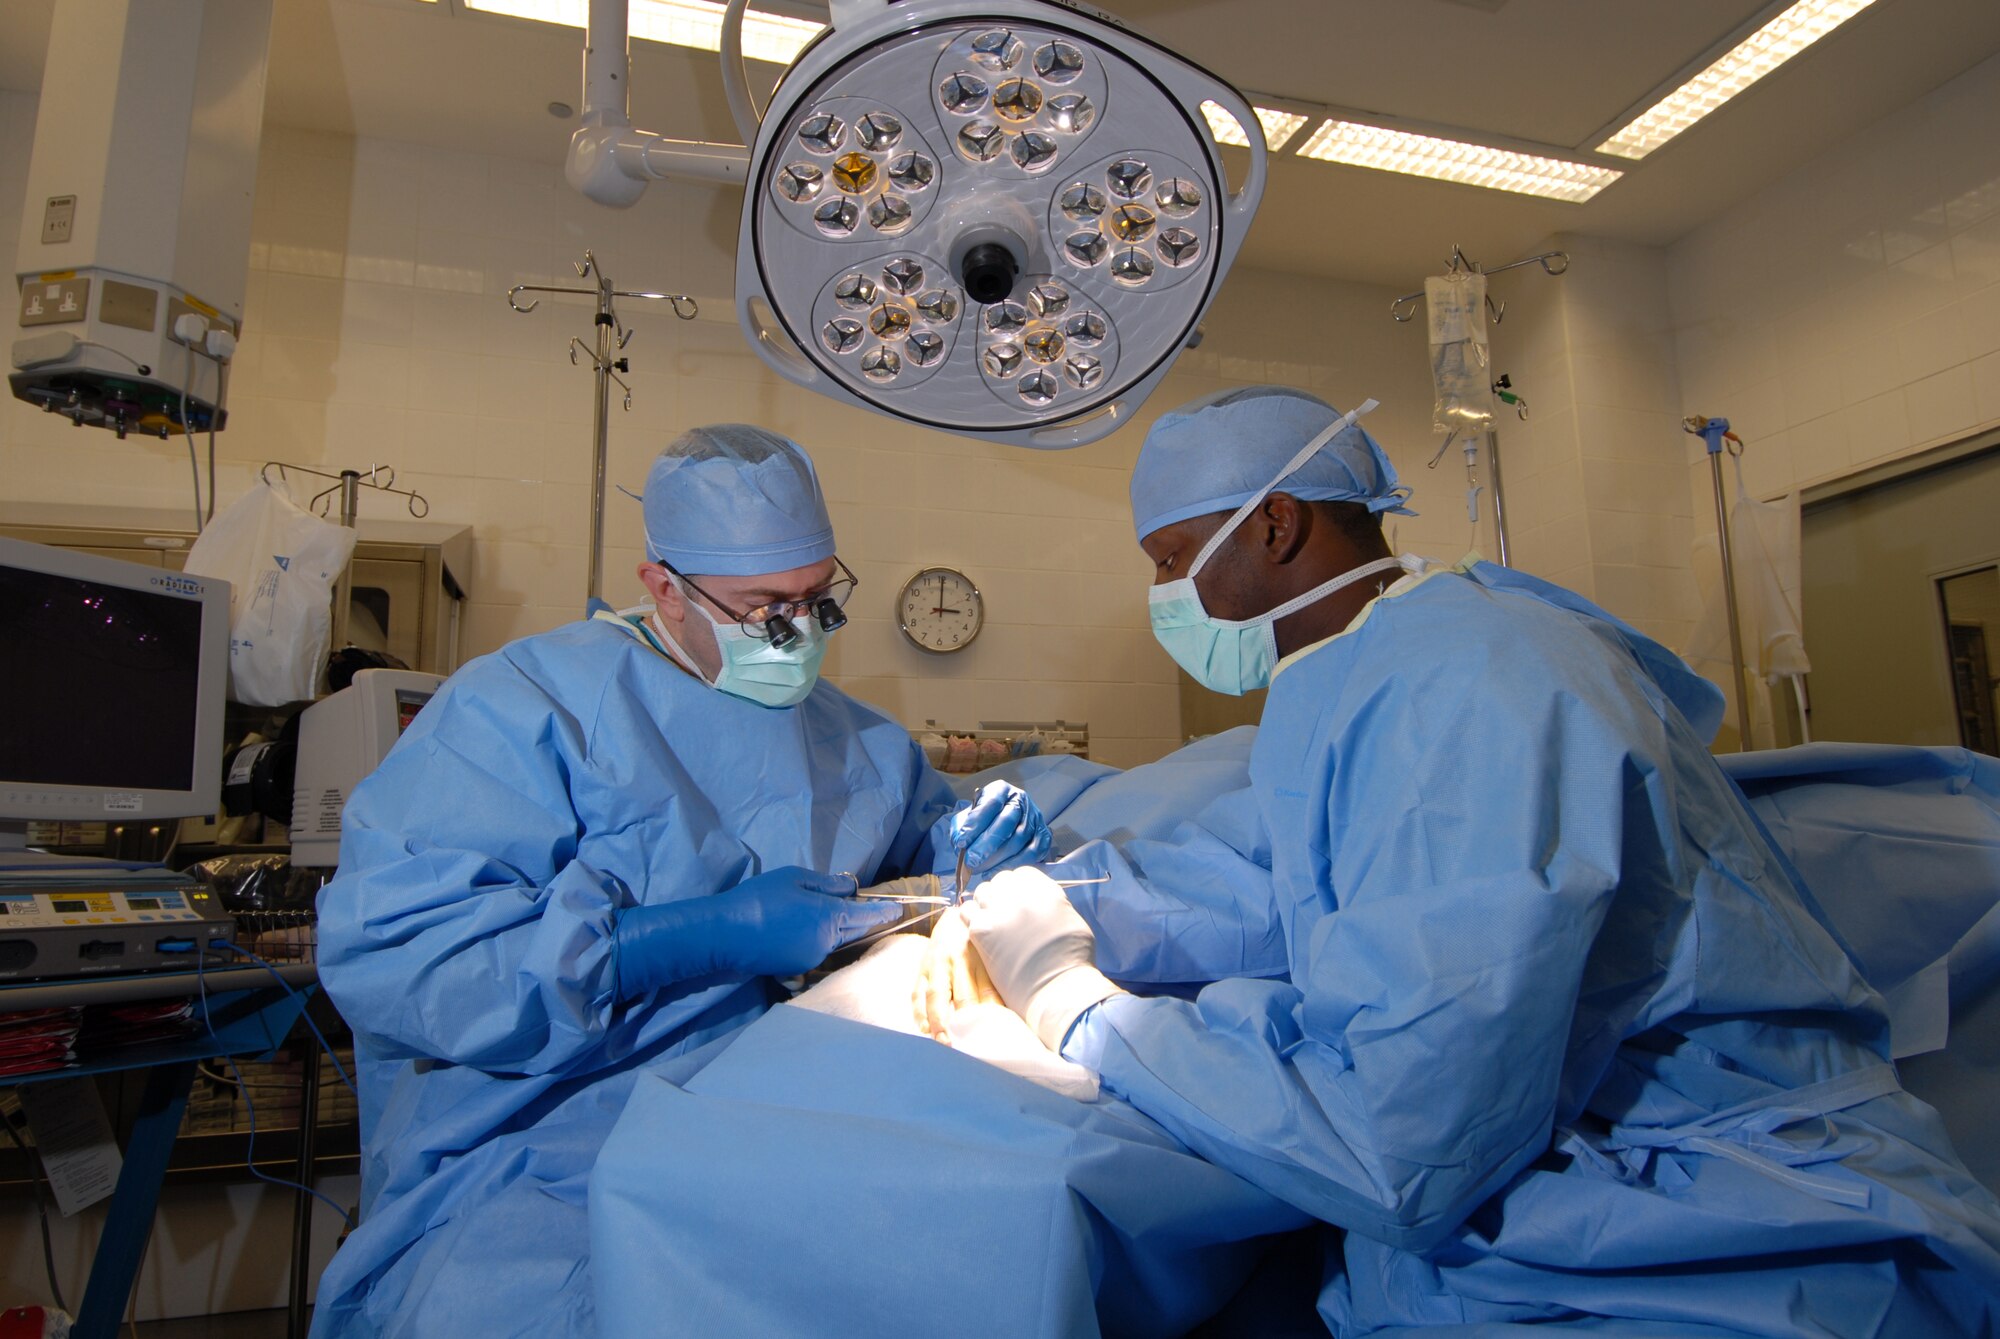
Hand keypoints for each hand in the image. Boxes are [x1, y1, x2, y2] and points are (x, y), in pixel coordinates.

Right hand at [614, 866, 901, 996]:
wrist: (725, 934)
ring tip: (832, 913)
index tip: (900, 909)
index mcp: (830, 918)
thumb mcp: (794, 878)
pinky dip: (820, 939)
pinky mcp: (796, 969)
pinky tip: (805, 928)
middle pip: (854, 930)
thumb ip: (827, 884)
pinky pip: (817, 950)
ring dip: (840, 929)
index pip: (866, 914)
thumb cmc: (759, 898)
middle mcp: (827, 943)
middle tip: (878, 910)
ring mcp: (812, 959)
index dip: (884, 911)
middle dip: (867, 920)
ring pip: (835, 941)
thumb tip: (850, 889)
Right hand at [912, 906, 1000, 1040]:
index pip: (988, 993)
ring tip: (944, 1043)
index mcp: (981, 960)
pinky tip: (924, 1029)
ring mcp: (937, 965)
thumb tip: (1011, 1016)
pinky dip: (920, 1012)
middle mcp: (959, 961)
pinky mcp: (922, 969)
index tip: (996, 1039)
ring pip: (937, 995)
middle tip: (970, 1049)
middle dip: (966, 1023)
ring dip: (939, 1021)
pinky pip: (918, 992)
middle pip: (963, 997)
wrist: (954, 916)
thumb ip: (995, 983)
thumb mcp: (991, 957)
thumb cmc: (977, 945)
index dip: (991, 1017)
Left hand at [949, 781, 1052, 874]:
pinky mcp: (1043, 836)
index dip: (976, 822)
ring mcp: (1035, 818)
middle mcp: (1021, 800)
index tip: (962, 841)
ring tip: (980, 869)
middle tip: (971, 861)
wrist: (1003, 824)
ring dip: (998, 858)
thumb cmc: (982, 821)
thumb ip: (961, 827)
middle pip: (1006, 822)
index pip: (990, 803)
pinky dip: (1013, 865)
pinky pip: (1031, 853)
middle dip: (987, 844)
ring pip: (1019, 839)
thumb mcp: (968, 816)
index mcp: (1001, 790)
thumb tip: (960, 843)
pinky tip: (996, 872)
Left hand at [965, 867, 1122, 1050]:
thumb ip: (1053, 904)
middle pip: (1001, 880)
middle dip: (1002, 894)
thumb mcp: (1072, 920)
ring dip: (986, 904)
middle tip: (1006, 912)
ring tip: (993, 922)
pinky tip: (981, 931)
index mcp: (1045, 890)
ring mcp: (998, 910)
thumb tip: (1039, 903)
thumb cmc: (1071, 961)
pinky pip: (966, 911)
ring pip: (982, 892)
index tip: (1019, 899)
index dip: (1019, 886)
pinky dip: (972, 918)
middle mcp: (1020, 894)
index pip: (1023, 874)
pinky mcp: (981, 929)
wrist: (1056, 990)